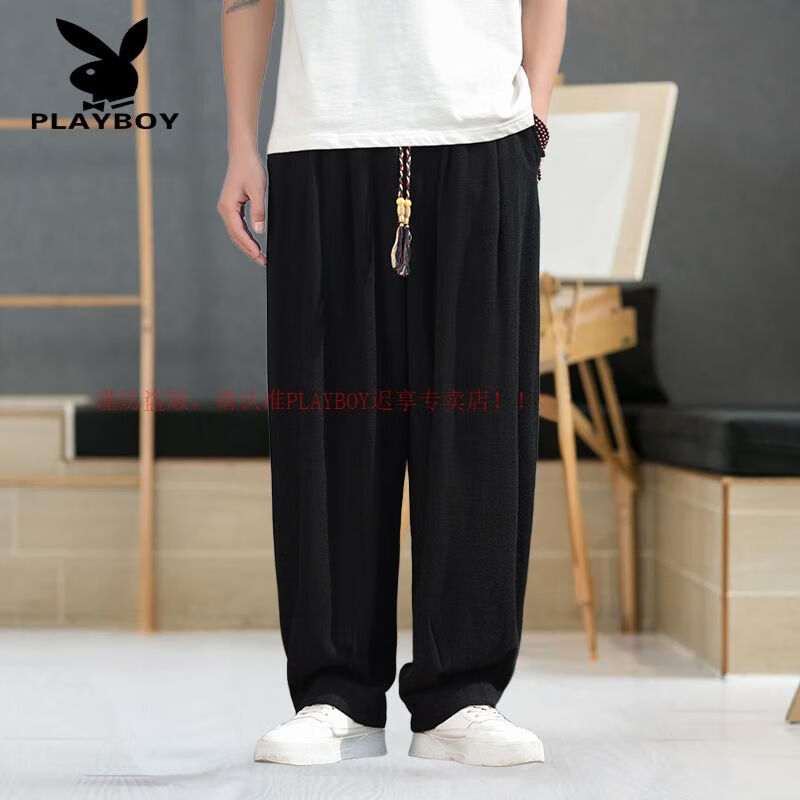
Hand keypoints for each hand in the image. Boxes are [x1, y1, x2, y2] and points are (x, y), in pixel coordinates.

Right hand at [217, 149, 267, 266]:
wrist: (243, 155)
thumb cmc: (250, 169)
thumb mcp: (258, 190)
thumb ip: (258, 211)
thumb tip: (259, 230)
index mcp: (228, 207)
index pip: (239, 233)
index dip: (250, 246)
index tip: (260, 256)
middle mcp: (225, 210)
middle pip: (236, 237)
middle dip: (249, 250)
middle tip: (263, 261)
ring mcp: (227, 209)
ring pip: (237, 233)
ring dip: (248, 245)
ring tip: (260, 256)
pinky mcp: (232, 207)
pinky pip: (238, 226)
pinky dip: (246, 236)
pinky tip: (255, 242)